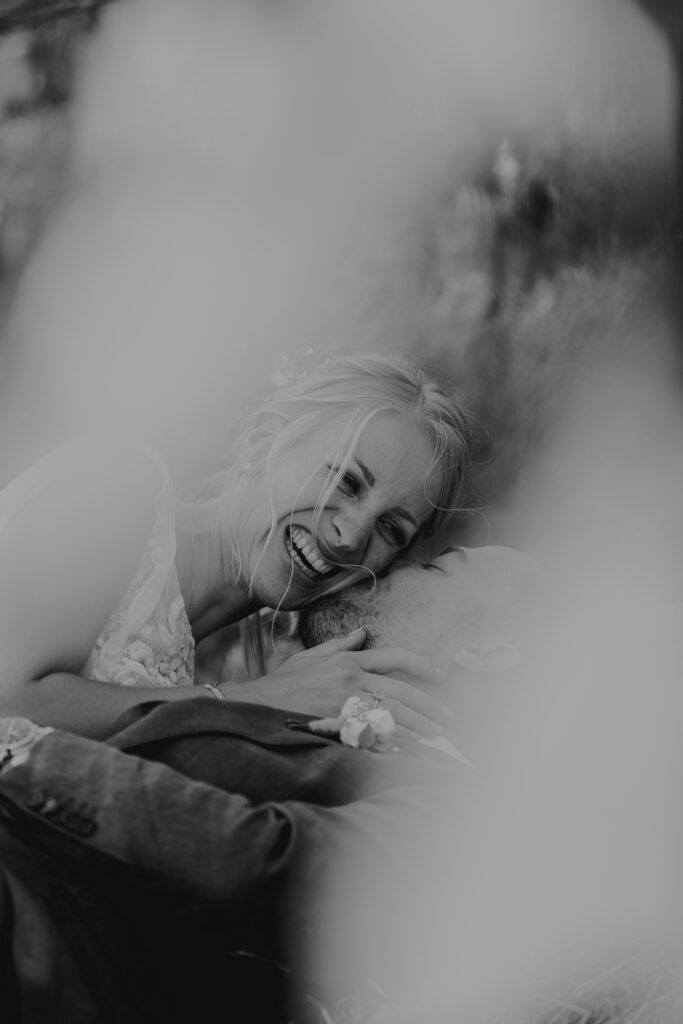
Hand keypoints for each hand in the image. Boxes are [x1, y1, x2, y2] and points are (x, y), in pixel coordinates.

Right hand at [246, 628, 450, 738]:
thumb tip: (363, 632)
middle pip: (401, 691)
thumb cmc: (283, 683)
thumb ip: (339, 645)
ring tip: (435, 734)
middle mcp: (350, 679)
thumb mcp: (310, 656)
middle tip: (446, 717)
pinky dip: (393, 742)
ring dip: (417, 726)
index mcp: (347, 660)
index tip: (439, 676)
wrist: (256, 705)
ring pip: (392, 714)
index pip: (394, 657)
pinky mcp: (338, 727)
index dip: (421, 665)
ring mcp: (344, 704)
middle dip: (428, 704)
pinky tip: (409, 748)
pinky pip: (374, 735)